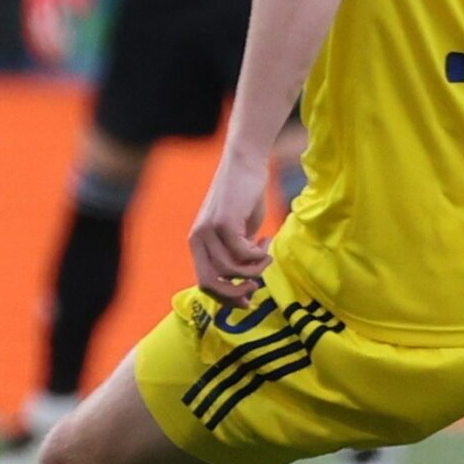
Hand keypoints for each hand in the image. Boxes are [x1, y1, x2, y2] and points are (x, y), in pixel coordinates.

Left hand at [189, 153, 273, 301]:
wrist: (245, 163)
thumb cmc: (245, 197)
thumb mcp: (239, 232)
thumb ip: (237, 255)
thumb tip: (248, 282)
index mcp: (198, 243)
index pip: (204, 283)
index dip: (226, 297)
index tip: (248, 300)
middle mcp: (198, 239)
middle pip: (211, 283)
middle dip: (235, 293)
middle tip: (256, 287)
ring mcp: (208, 231)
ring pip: (230, 270)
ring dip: (254, 268)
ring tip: (266, 253)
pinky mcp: (223, 222)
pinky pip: (242, 253)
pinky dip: (258, 254)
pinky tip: (265, 241)